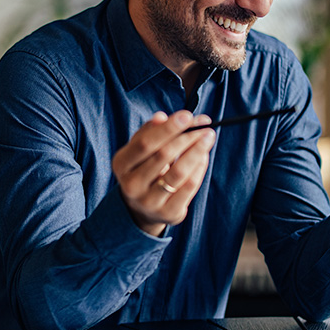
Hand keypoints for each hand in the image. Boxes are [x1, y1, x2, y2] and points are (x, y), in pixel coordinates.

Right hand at [112, 110, 215, 235]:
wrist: (142, 209)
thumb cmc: (144, 170)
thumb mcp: (140, 151)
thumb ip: (150, 132)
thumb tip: (161, 117)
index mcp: (121, 164)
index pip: (144, 143)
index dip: (167, 129)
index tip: (187, 116)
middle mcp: (132, 185)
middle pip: (162, 156)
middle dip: (186, 137)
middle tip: (204, 125)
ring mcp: (149, 202)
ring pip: (178, 172)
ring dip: (196, 151)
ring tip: (208, 137)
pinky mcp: (168, 213)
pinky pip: (189, 187)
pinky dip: (199, 168)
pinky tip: (204, 156)